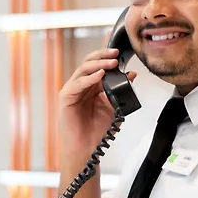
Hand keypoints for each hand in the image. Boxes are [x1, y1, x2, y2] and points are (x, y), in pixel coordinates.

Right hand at [57, 43, 136, 161]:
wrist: (87, 148)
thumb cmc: (98, 130)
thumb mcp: (115, 107)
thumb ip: (122, 90)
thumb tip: (132, 74)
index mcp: (92, 85)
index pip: (98, 65)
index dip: (106, 55)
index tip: (119, 49)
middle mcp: (81, 85)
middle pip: (89, 62)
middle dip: (102, 56)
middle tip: (116, 52)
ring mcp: (72, 90)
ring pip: (83, 70)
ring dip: (98, 64)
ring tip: (112, 62)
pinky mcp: (66, 97)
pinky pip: (77, 84)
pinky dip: (89, 78)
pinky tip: (100, 75)